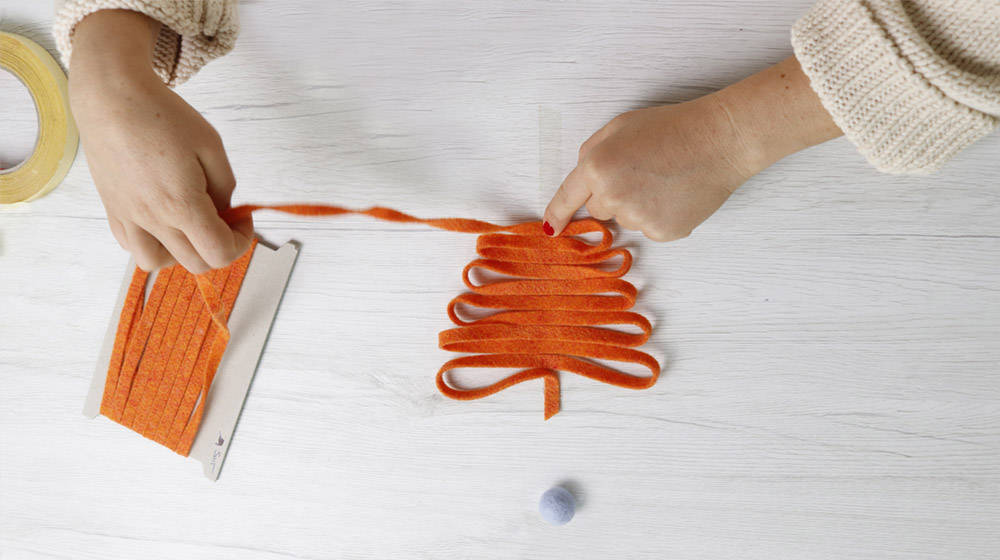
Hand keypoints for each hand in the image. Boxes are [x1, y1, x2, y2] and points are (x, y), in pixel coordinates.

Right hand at [69, 10, 251, 272]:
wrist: (111, 99)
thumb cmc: (162, 116)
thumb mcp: (211, 145)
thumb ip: (225, 185)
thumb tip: (225, 211)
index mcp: (181, 204)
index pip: (219, 253)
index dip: (241, 241)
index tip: (242, 219)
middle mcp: (152, 219)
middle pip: (196, 263)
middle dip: (218, 246)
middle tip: (222, 217)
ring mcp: (128, 218)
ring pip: (158, 263)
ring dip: (182, 253)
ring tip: (189, 224)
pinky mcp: (113, 211)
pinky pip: (133, 247)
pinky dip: (153, 244)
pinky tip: (162, 220)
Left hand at [543, 56, 842, 240]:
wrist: (719, 140)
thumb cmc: (672, 127)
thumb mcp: (621, 126)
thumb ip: (593, 152)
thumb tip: (583, 178)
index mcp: (596, 167)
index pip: (567, 198)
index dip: (556, 214)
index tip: (550, 229)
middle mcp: (612, 197)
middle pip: (598, 209)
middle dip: (611, 194)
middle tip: (642, 171)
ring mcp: (638, 218)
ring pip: (625, 220)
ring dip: (637, 205)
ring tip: (664, 179)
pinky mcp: (662, 232)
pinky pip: (650, 229)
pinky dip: (659, 216)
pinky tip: (676, 194)